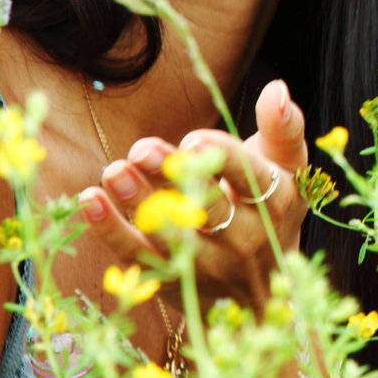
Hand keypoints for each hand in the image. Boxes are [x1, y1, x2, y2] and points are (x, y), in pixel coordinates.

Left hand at [78, 79, 309, 320]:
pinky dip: (111, 231)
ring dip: (138, 203)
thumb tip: (277, 88)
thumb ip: (282, 128)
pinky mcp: (172, 279)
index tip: (193, 140)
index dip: (222, 159)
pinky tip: (89, 200)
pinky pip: (139, 256)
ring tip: (113, 172)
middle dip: (173, 178)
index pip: (249, 179)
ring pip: (171, 237)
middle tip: (141, 150)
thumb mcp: (287, 169)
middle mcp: (243, 238)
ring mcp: (206, 264)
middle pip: (207, 208)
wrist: (266, 289)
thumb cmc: (271, 207)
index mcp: (274, 202)